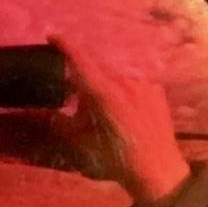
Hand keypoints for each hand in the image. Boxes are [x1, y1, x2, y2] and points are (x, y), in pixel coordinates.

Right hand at [55, 38, 193, 205]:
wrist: (157, 170)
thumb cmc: (115, 159)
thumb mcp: (81, 143)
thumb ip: (63, 124)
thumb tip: (50, 114)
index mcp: (104, 93)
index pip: (81, 62)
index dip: (65, 46)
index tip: (52, 36)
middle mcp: (125, 83)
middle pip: (98, 70)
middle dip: (84, 78)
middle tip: (74, 94)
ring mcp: (144, 85)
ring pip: (115, 77)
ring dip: (104, 87)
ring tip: (103, 110)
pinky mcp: (156, 92)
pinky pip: (132, 84)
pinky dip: (122, 92)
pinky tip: (123, 112)